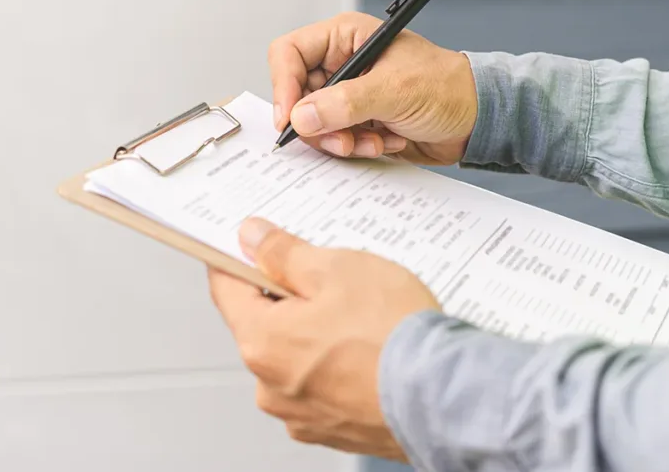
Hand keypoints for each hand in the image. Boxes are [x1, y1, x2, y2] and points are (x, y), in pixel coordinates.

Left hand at [207, 217, 441, 459]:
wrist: (442, 394)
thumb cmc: (392, 334)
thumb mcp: (337, 268)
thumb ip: (285, 253)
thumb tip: (252, 239)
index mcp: (261, 342)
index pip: (226, 289)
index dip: (238, 259)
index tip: (250, 245)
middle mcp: (270, 386)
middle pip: (265, 325)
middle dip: (292, 299)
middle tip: (334, 281)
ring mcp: (301, 414)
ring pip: (297, 357)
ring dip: (318, 336)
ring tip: (364, 319)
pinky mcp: (332, 429)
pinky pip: (324, 386)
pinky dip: (339, 367)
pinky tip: (372, 350)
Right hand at [269, 11, 477, 164]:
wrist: (477, 119)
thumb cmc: (448, 87)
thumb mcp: (396, 90)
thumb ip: (346, 103)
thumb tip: (302, 116)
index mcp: (346, 38)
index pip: (290, 54)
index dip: (284, 86)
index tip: (290, 119)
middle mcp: (343, 65)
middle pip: (298, 97)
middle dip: (319, 124)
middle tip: (343, 140)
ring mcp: (350, 96)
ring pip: (315, 125)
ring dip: (343, 140)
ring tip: (375, 140)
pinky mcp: (358, 122)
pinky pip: (337, 141)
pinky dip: (359, 148)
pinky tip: (388, 140)